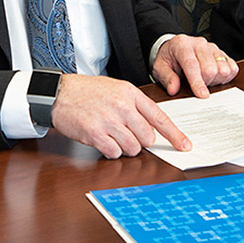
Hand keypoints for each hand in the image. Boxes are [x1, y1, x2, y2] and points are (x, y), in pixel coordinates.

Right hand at [51, 74, 190, 158]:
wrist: (59, 94)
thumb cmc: (87, 91)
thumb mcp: (116, 89)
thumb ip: (135, 105)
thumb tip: (152, 127)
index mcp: (130, 94)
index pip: (159, 117)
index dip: (174, 134)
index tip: (184, 145)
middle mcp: (122, 107)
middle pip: (147, 137)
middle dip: (139, 140)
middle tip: (125, 133)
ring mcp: (109, 121)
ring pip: (132, 148)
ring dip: (124, 146)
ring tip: (111, 134)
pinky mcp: (95, 134)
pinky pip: (114, 152)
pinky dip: (110, 150)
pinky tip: (102, 139)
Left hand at [152, 35, 238, 97]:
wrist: (174, 47)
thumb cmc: (168, 58)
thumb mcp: (159, 68)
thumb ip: (166, 78)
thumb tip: (173, 89)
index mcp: (182, 45)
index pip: (192, 64)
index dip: (198, 82)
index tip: (202, 95)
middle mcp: (200, 44)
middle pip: (211, 69)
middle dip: (205, 83)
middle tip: (196, 85)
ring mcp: (213, 48)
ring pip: (223, 69)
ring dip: (215, 80)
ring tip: (204, 79)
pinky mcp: (222, 53)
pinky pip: (232, 68)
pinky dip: (225, 77)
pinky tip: (214, 77)